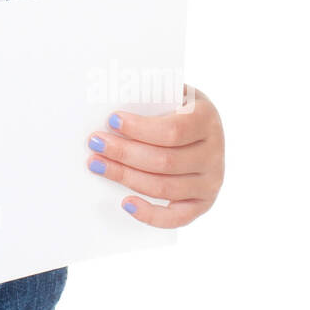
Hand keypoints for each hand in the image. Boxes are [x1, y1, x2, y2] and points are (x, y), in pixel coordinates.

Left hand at [85, 83, 223, 226]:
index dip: (140, 128)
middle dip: (124, 153)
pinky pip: (176, 218)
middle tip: (95, 143)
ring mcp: (211, 181)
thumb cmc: (176, 107)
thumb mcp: (171, 92)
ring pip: (164, 187)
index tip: (112, 120)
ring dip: (126, 177)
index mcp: (207, 119)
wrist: (201, 127)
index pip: (173, 131)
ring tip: (97, 164)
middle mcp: (214, 153)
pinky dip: (150, 215)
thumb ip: (150, 96)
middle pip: (165, 161)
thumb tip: (112, 104)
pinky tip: (126, 203)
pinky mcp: (202, 203)